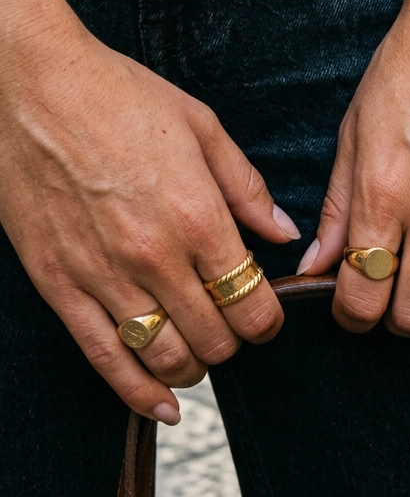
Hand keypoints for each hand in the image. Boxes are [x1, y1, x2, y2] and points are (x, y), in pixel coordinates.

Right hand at [0, 0, 298, 423]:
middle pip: (214, 339)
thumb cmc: (120, 96)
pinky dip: (138, 393)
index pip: (252, 303)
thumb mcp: (202, 127)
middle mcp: (154, 257)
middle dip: (234, 342)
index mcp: (197, 216)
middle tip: (234, 328)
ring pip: (165, 358)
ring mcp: (104, 277)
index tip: (267, 312)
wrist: (35, 88)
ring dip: (193, 367)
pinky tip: (162, 407)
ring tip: (200, 353)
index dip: (268, 319)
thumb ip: (247, 188)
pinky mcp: (61, 286)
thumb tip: (286, 233)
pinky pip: (105, 359)